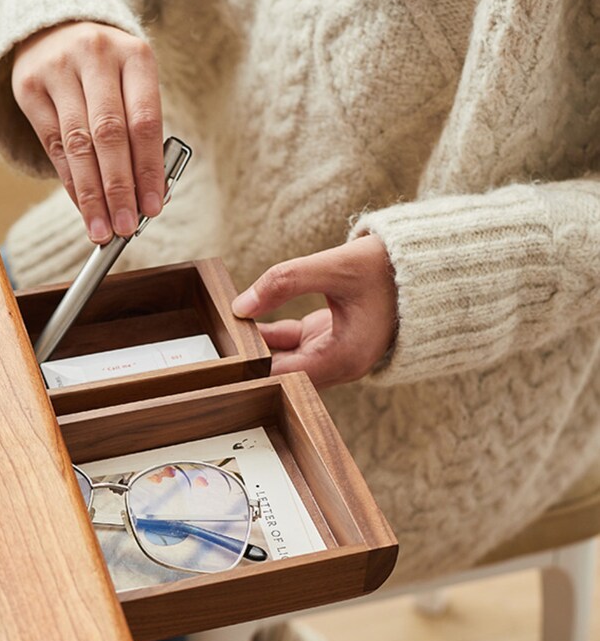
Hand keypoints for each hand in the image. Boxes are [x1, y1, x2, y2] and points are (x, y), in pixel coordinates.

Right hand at [12, 22, 163, 242]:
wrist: (58, 23)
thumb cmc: (111, 68)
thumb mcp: (136, 84)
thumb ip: (144, 133)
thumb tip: (149, 195)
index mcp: (135, 55)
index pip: (144, 122)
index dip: (149, 170)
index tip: (154, 208)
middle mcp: (95, 56)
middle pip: (109, 135)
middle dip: (119, 188)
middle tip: (126, 227)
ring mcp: (57, 69)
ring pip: (77, 144)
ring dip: (91, 195)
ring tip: (103, 229)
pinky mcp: (28, 86)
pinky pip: (52, 144)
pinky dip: (70, 181)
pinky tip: (82, 206)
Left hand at [231, 235, 397, 385]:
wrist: (425, 264)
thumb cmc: (388, 267)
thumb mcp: (335, 267)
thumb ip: (285, 281)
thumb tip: (241, 305)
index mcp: (345, 358)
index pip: (285, 376)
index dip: (251, 369)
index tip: (221, 360)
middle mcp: (341, 364)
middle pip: (282, 372)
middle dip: (250, 359)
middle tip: (215, 344)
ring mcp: (336, 352)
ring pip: (285, 359)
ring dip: (258, 345)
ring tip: (224, 330)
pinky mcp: (331, 338)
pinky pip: (293, 344)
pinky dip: (271, 335)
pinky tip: (245, 320)